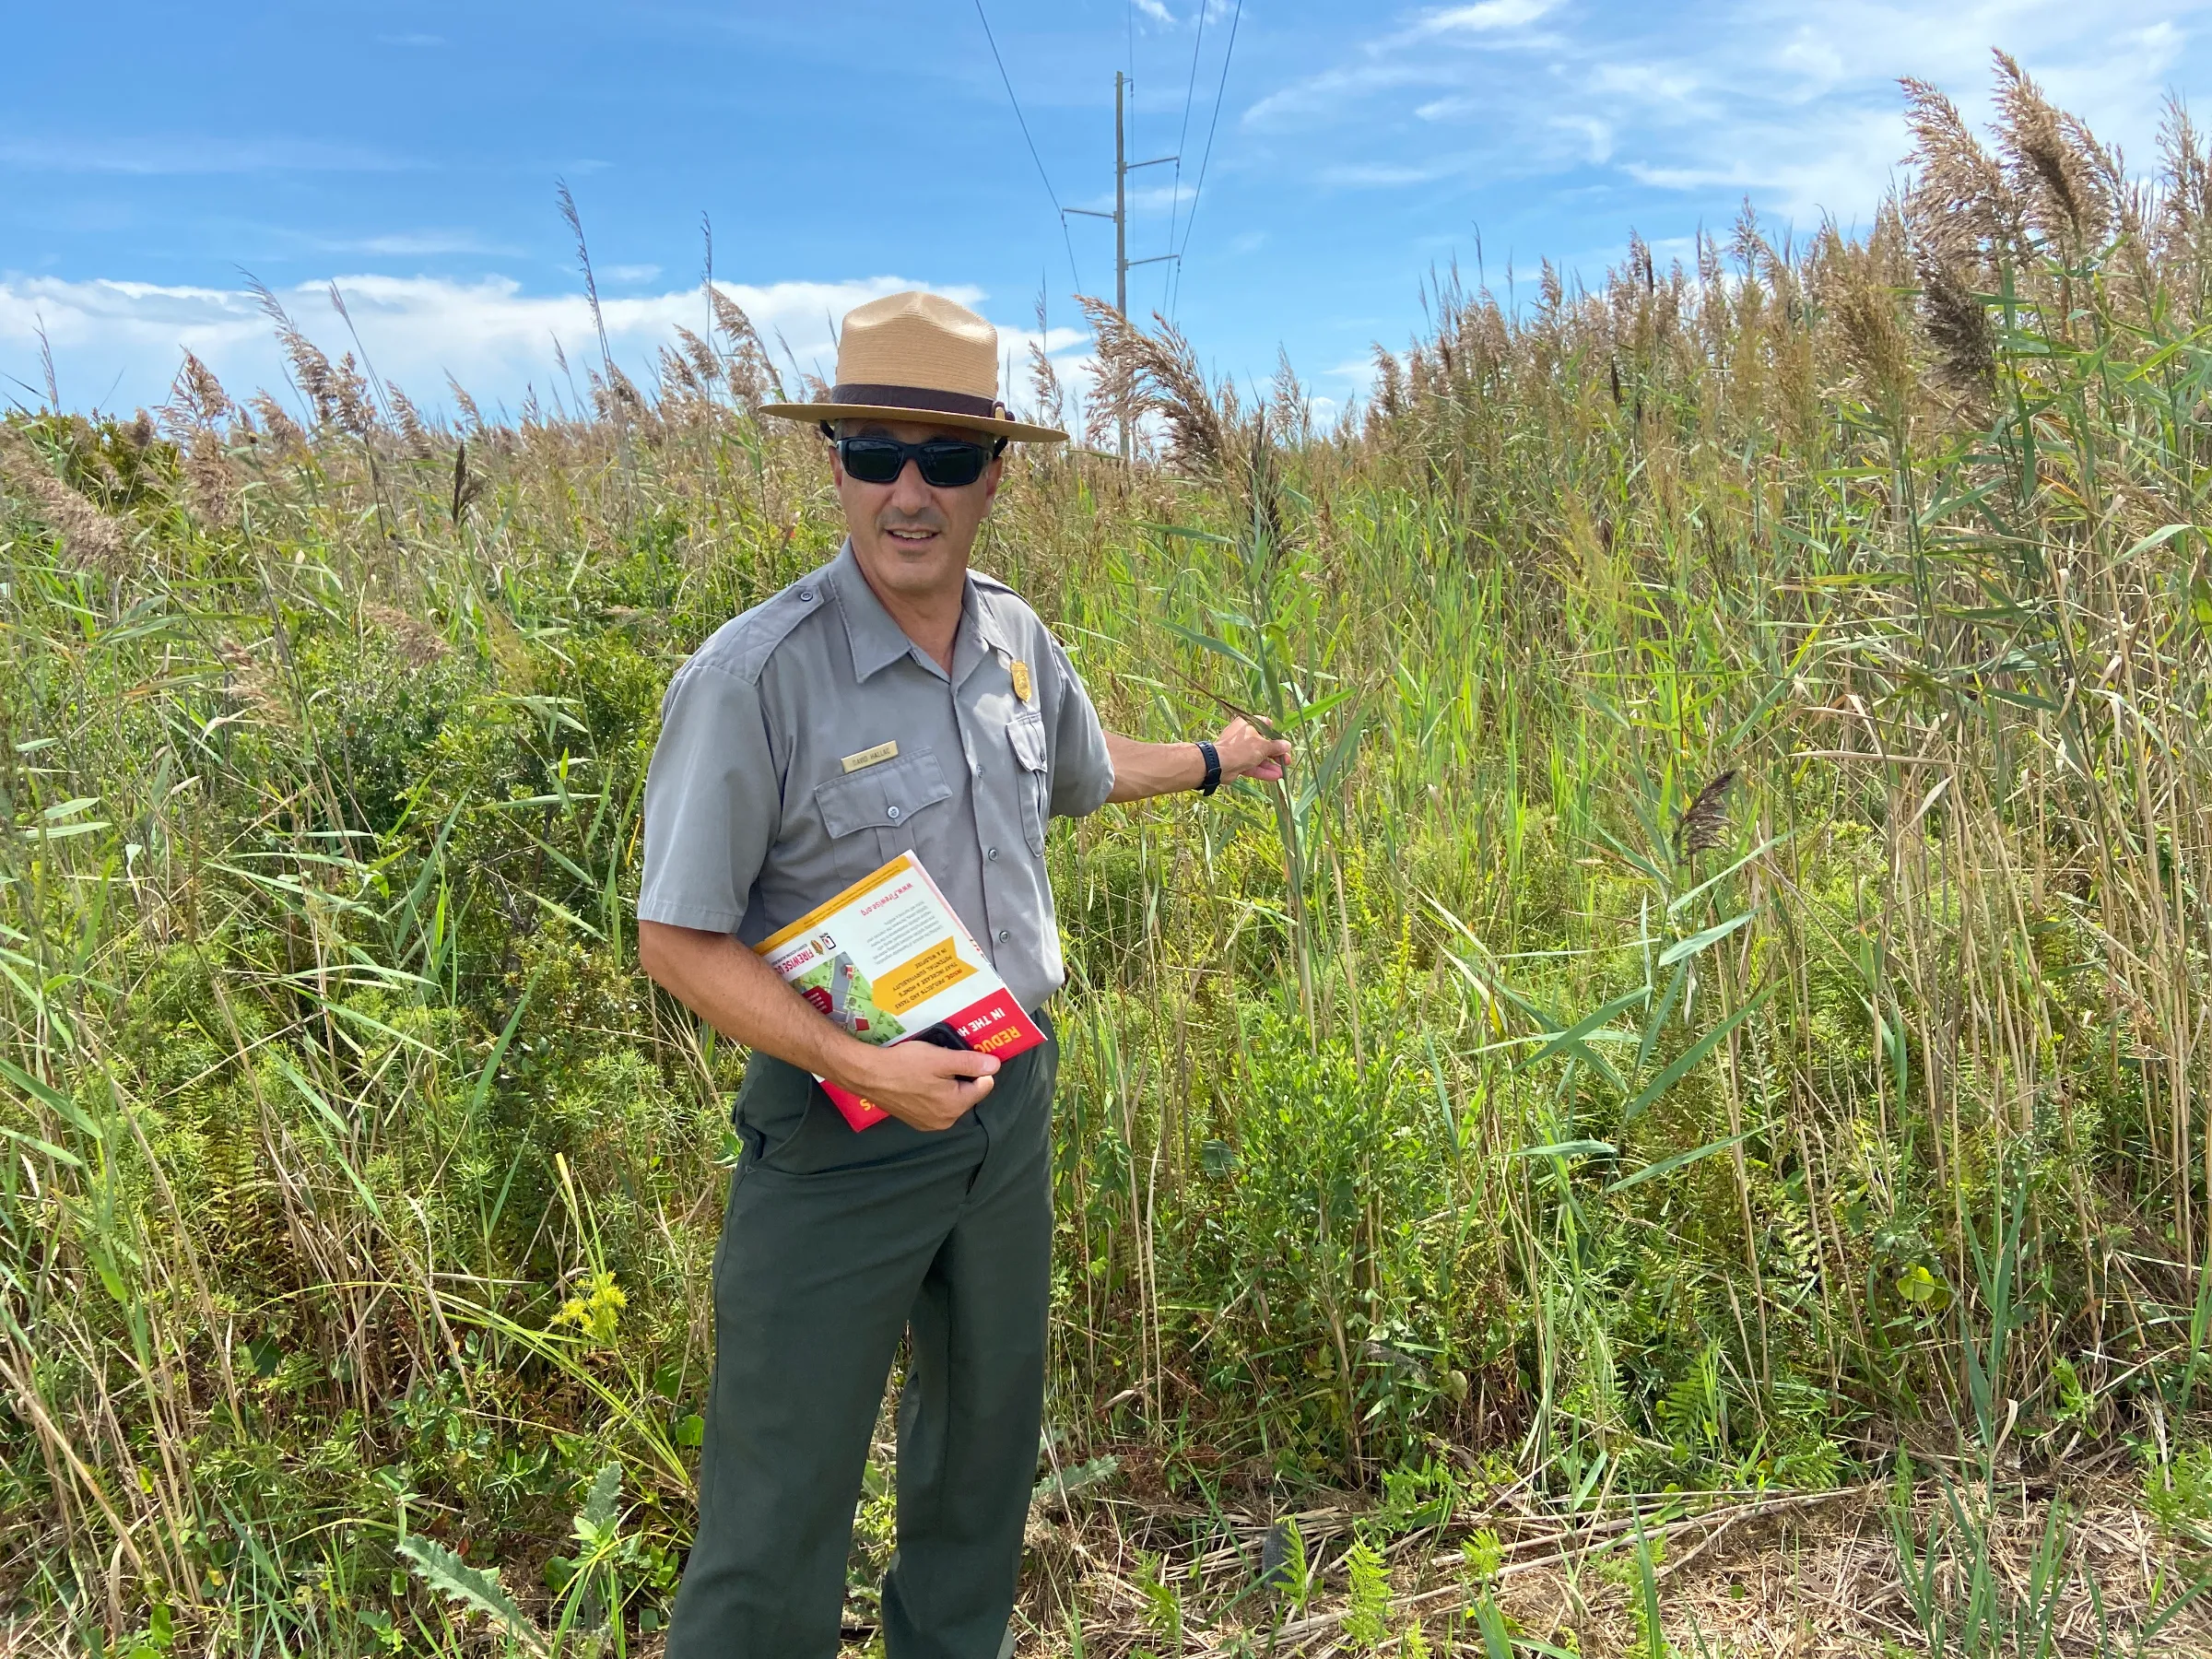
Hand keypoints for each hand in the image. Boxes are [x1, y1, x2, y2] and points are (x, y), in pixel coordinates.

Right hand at [841, 1040, 1000, 1131]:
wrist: (867, 1075)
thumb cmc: (904, 1064)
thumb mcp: (940, 1058)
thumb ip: (970, 1063)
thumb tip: (995, 1066)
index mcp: (956, 1105)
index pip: (984, 1085)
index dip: (976, 1067)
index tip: (961, 1056)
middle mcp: (946, 1120)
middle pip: (967, 1093)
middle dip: (960, 1076)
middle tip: (942, 1059)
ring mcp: (929, 1123)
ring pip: (951, 1099)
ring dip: (946, 1084)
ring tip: (929, 1068)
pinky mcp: (915, 1121)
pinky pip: (935, 1105)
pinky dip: (932, 1092)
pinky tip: (919, 1080)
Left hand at [1215, 716, 1290, 782]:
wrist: (1218, 764)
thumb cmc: (1241, 748)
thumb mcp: (1263, 746)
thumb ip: (1276, 746)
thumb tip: (1287, 745)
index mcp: (1248, 724)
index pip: (1264, 724)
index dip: (1274, 733)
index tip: (1282, 742)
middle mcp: (1243, 735)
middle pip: (1263, 744)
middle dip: (1275, 754)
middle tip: (1286, 761)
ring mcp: (1239, 750)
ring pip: (1258, 757)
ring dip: (1270, 765)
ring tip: (1282, 773)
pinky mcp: (1237, 763)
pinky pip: (1252, 766)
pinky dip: (1262, 771)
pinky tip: (1274, 777)